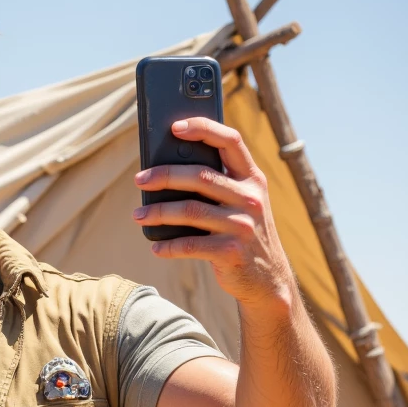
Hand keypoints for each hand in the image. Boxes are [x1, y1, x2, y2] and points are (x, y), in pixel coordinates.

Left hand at [133, 118, 295, 309]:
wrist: (268, 279)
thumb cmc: (243, 234)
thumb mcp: (242, 204)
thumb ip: (219, 185)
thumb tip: (168, 171)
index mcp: (252, 178)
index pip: (230, 141)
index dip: (203, 128)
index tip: (175, 127)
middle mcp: (250, 198)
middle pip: (200, 176)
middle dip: (165, 175)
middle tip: (140, 179)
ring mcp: (242, 226)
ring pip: (189, 211)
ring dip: (158, 213)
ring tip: (138, 215)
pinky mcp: (231, 252)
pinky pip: (190, 245)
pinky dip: (168, 246)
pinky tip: (156, 246)